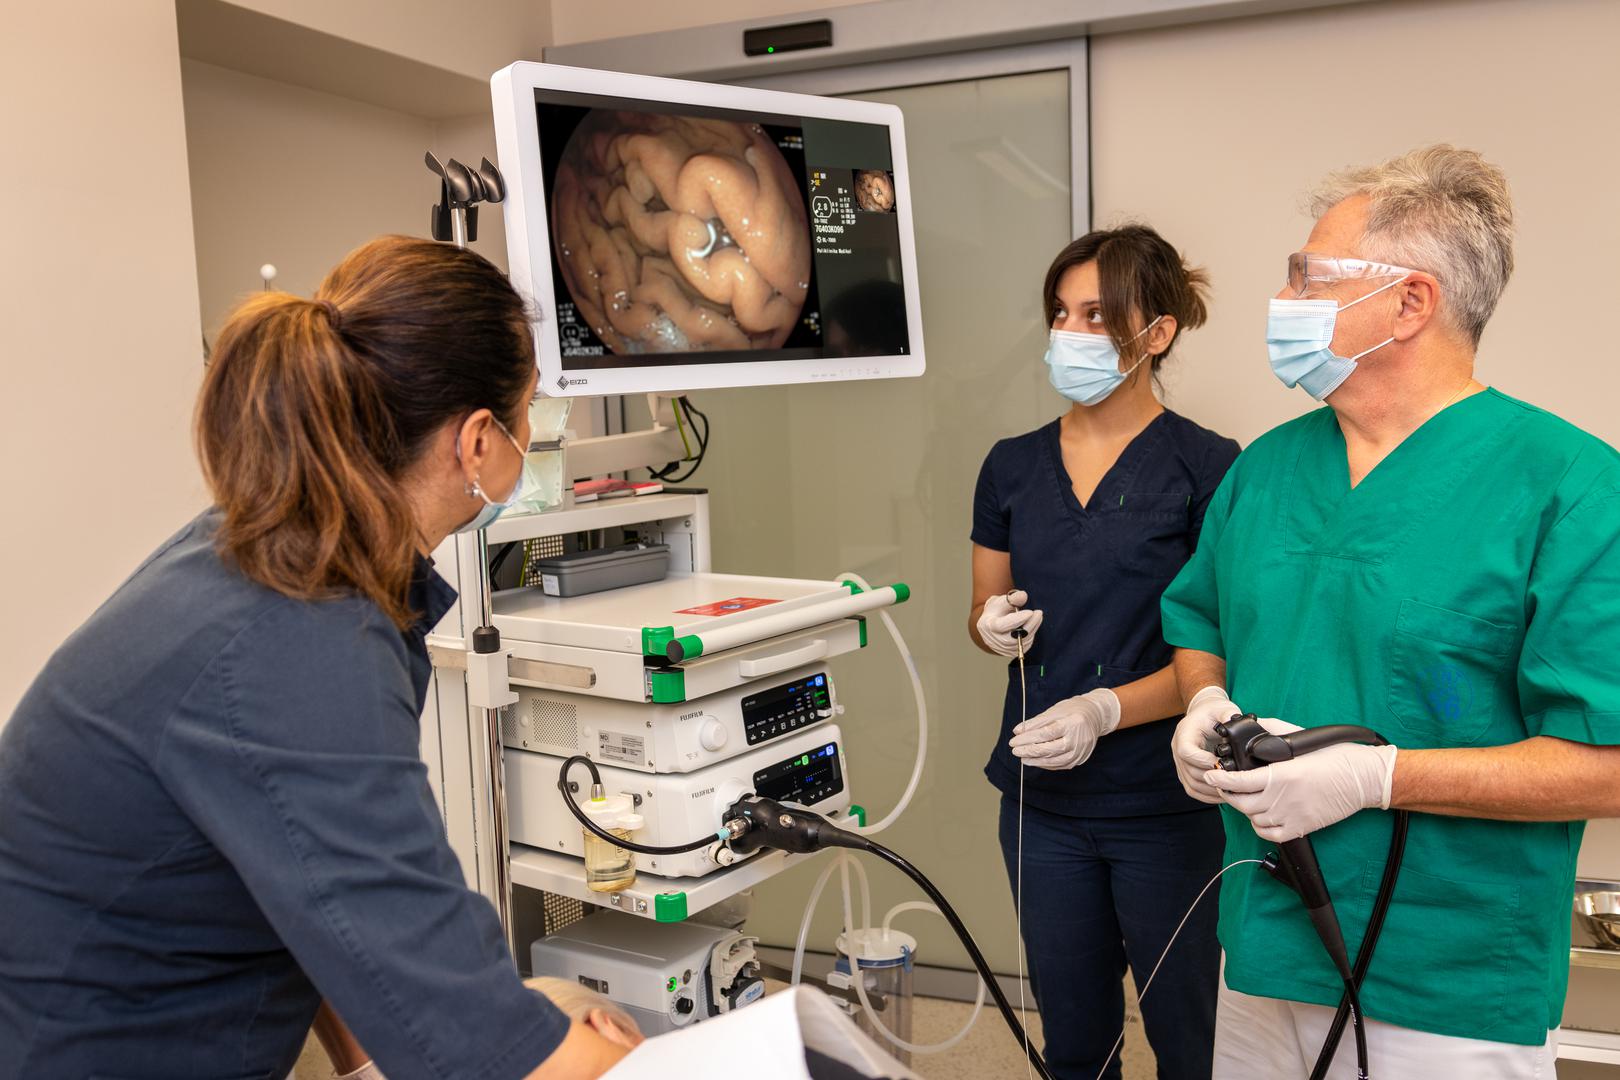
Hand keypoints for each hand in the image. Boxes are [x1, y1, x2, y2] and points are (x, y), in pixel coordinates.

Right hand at [977, 590, 1042, 657]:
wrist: (992, 625)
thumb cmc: (996, 611)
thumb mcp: (1001, 601)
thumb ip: (1012, 599)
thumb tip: (1023, 596)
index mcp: (987, 626)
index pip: (1002, 626)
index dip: (1017, 620)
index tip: (1030, 612)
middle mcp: (993, 640)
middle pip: (1014, 635)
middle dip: (1029, 624)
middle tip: (1038, 613)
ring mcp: (1002, 649)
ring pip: (1021, 641)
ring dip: (1032, 629)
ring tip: (1037, 617)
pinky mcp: (1011, 653)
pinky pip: (1024, 645)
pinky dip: (1031, 635)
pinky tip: (1033, 625)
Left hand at [1008, 689, 1120, 769]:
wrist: (1097, 716)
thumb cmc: (1074, 710)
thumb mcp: (1055, 710)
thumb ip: (1036, 722)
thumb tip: (1018, 731)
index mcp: (1072, 723)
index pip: (1046, 733)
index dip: (1028, 738)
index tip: (1014, 740)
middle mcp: (1078, 740)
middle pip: (1050, 749)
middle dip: (1029, 751)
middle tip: (1015, 750)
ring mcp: (1080, 752)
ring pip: (1054, 761)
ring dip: (1036, 760)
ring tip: (1022, 757)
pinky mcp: (1079, 759)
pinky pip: (1059, 765)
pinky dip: (1046, 764)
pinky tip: (1035, 760)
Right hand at [1172, 685, 1243, 803]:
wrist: (1205, 715)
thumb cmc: (1213, 712)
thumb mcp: (1222, 708)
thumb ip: (1229, 714)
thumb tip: (1238, 722)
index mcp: (1184, 733)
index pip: (1186, 752)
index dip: (1202, 760)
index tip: (1222, 763)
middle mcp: (1177, 749)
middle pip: (1190, 771)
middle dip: (1213, 777)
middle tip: (1234, 780)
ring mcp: (1179, 763)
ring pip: (1192, 784)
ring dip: (1211, 789)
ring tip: (1231, 789)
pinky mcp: (1185, 773)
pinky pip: (1193, 789)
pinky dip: (1207, 795)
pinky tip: (1223, 794)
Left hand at [1205, 728, 1397, 841]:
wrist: (1362, 779)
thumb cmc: (1335, 757)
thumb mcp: (1302, 739)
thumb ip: (1275, 731)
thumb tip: (1255, 723)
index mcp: (1280, 775)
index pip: (1238, 781)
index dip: (1220, 779)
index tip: (1211, 775)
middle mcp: (1282, 798)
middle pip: (1241, 803)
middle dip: (1228, 794)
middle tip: (1225, 786)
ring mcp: (1291, 816)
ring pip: (1253, 819)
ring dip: (1245, 809)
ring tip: (1246, 798)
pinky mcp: (1301, 828)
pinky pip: (1270, 834)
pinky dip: (1261, 826)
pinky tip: (1262, 815)